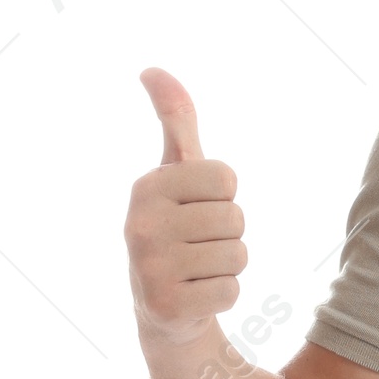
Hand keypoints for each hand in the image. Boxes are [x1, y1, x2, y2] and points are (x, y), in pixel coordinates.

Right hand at [125, 69, 246, 340]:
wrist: (163, 309)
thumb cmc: (177, 228)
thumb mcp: (176, 173)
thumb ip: (175, 122)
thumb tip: (152, 69)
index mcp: (147, 186)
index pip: (226, 179)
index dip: (223, 198)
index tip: (197, 210)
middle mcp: (139, 223)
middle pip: (235, 218)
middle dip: (228, 235)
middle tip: (198, 247)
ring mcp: (149, 267)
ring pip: (238, 256)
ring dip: (228, 266)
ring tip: (197, 270)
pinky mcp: (166, 306)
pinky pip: (232, 291)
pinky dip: (224, 296)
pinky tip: (197, 296)